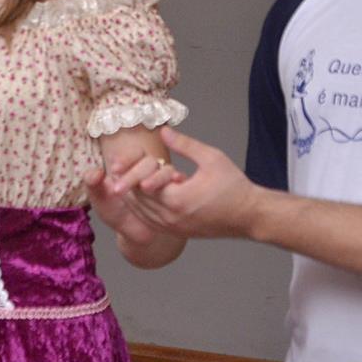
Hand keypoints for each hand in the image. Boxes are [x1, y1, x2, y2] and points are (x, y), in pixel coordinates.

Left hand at [121, 126, 259, 238]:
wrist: (249, 215)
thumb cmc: (233, 186)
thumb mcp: (211, 158)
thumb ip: (184, 144)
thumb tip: (162, 130)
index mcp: (178, 200)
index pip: (142, 186)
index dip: (130, 172)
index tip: (117, 162)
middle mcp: (172, 218)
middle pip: (137, 201)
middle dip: (125, 184)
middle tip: (112, 170)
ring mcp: (174, 228)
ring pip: (142, 213)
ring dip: (131, 197)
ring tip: (120, 181)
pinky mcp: (178, 231)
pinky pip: (151, 221)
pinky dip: (141, 208)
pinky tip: (139, 196)